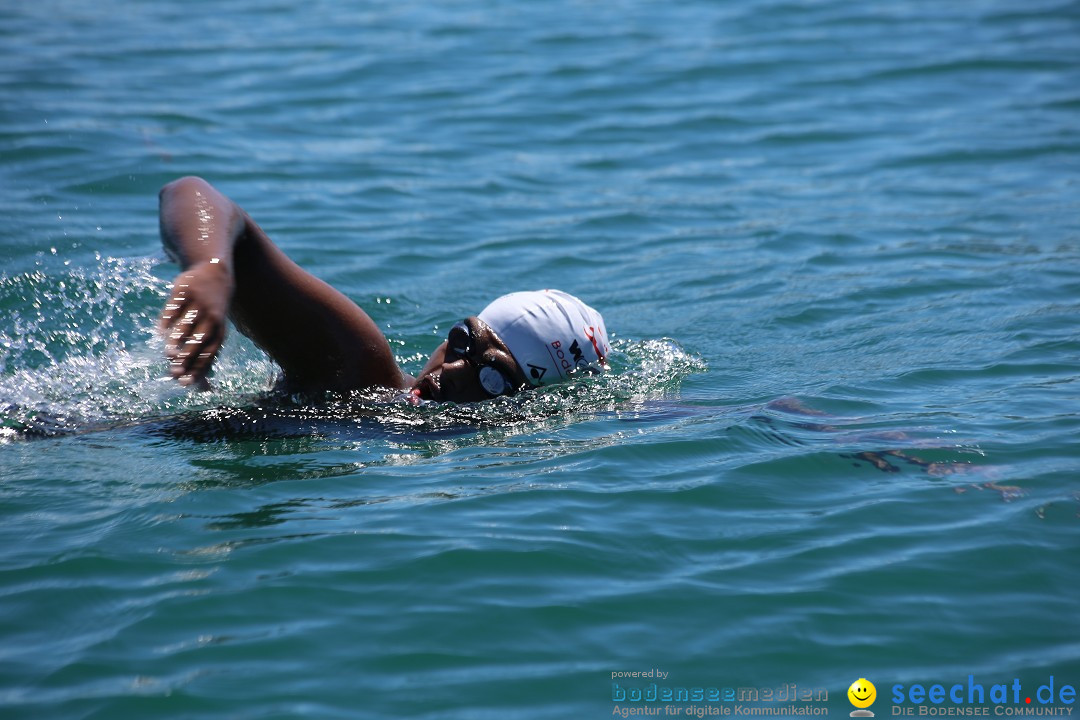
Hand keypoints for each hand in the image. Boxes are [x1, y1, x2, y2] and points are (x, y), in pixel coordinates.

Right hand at [159, 260, 233, 388]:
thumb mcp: (216, 330)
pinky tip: (160, 332)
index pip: (209, 353)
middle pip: (199, 340)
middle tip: (174, 371)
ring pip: (186, 324)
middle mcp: (210, 316)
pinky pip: (174, 307)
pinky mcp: (184, 289)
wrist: (214, 271)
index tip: (184, 382)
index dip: (197, 368)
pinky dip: (168, 319)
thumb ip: (207, 357)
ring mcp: (197, 302)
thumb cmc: (213, 311)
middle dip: (187, 357)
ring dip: (177, 340)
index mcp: (219, 329)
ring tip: (168, 353)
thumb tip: (204, 389)